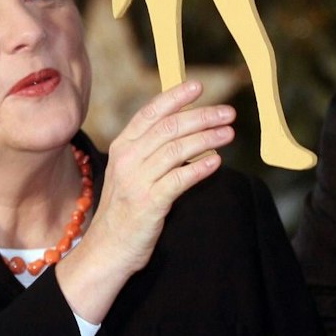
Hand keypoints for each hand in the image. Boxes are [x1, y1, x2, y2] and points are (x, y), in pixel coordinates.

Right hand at [54, 80, 233, 324]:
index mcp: (122, 147)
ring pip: (176, 150)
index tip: (198, 86)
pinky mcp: (149, 204)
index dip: (175, 97)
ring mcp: (137, 181)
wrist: (106, 250)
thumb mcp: (130, 172)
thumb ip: (151, 150)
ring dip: (206, 138)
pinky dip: (199, 168)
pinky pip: (178, 180)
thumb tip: (185, 127)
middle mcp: (127, 159)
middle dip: (201, 116)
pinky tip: (216, 161)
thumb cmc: (125, 210)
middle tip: (228, 112)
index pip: (150, 113)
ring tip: (229, 133)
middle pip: (169, 128)